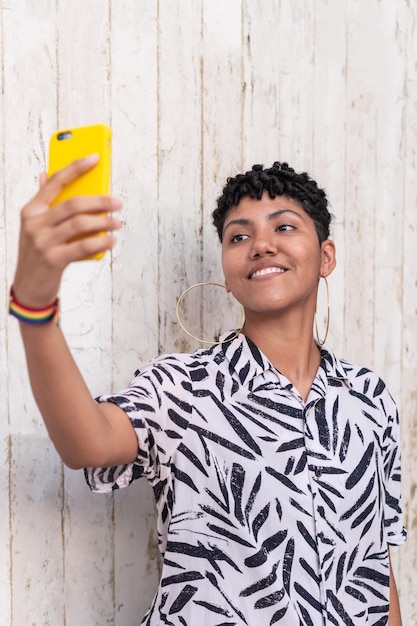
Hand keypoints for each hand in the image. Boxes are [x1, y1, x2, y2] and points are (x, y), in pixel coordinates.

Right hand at [12, 155, 121, 307]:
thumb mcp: (36, 227)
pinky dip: (101, 242)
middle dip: (100, 201)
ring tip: (117, 223)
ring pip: (80, 224)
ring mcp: (42, 242)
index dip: (76, 167)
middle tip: (117, 203)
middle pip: (73, 203)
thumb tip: (46, 175)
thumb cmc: (38, 254)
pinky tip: (111, 240)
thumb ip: (44, 203)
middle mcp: (34, 223)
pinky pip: (83, 246)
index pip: (55, 181)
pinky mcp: (53, 259)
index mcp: (31, 210)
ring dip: (104, 222)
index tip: (95, 157)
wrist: (29, 288)